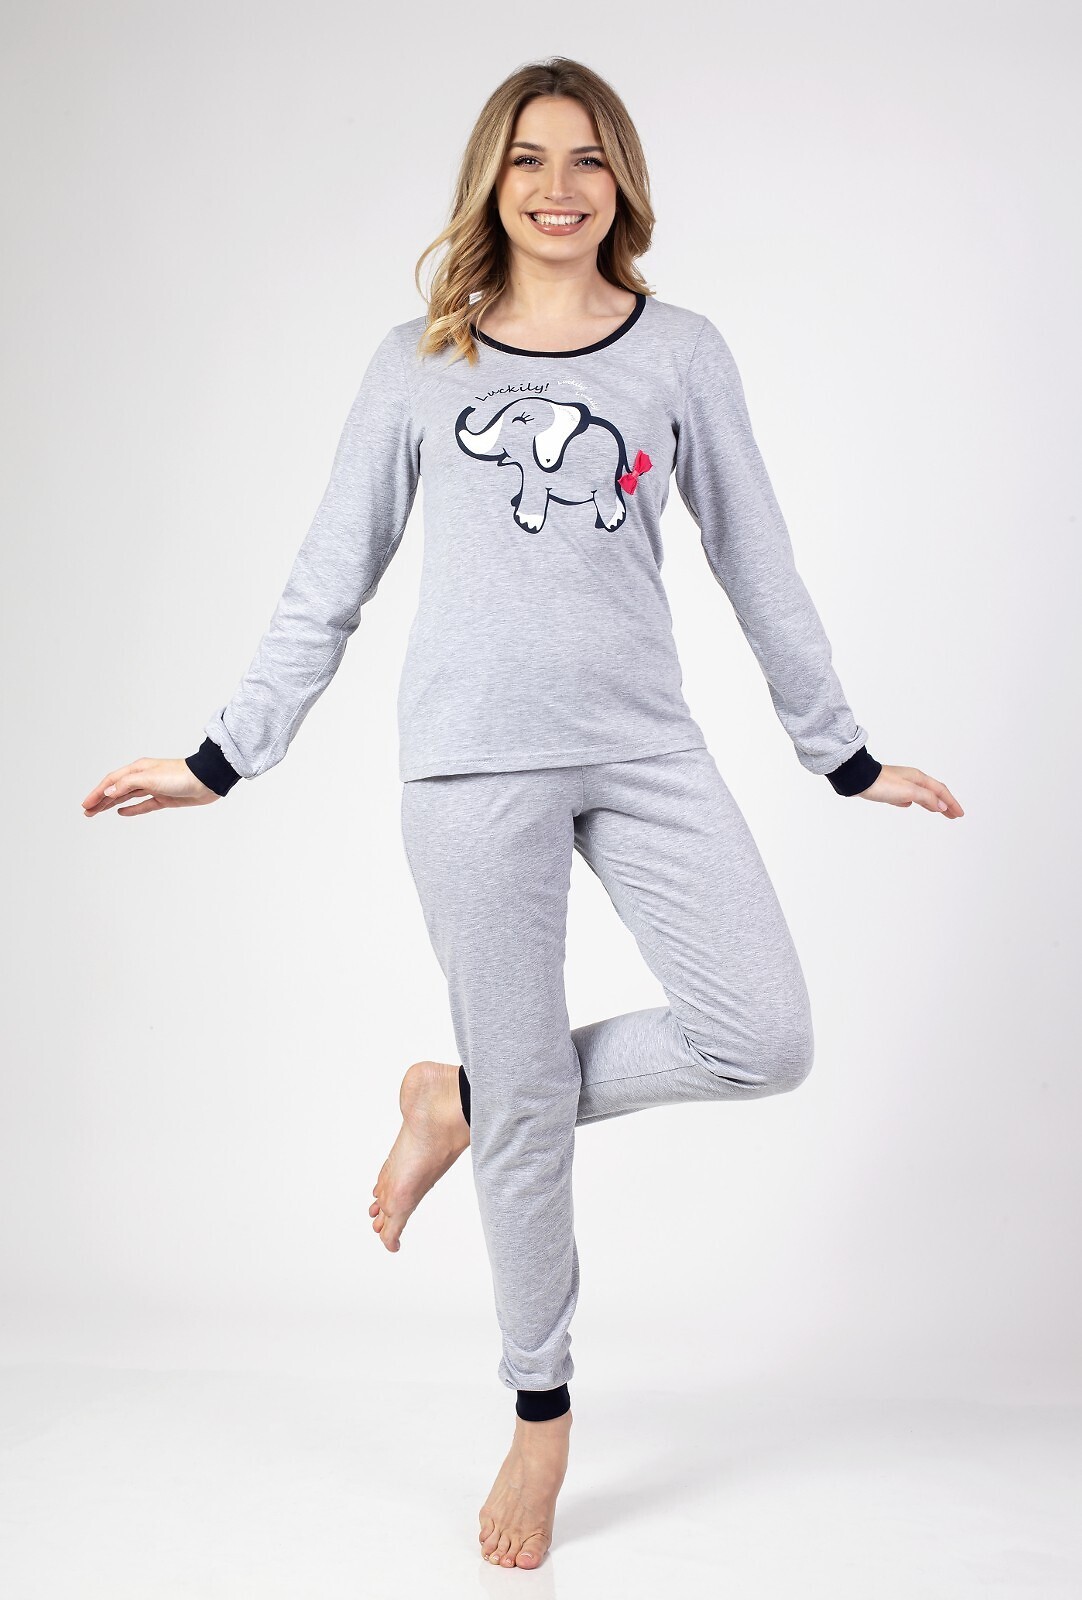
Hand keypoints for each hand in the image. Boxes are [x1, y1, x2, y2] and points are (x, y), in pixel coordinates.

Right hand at [81, 758, 220, 817]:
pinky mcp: (164, 799)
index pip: (111, 781)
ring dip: (111, 805)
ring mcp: (154, 788)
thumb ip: (127, 785)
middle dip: (100, 800)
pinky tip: (121, 812)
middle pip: (116, 790)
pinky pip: (143, 805)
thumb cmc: (180, 775)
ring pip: (126, 797)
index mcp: (138, 769)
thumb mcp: (150, 778)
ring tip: (97, 812)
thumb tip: (108, 792)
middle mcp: (144, 777)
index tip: (86, 804)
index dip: (97, 793)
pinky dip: (131, 809)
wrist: (206, 781)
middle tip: (86, 812)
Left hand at [857, 764, 962, 816]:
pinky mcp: (889, 790)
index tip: (960, 814)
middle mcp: (911, 780)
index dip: (952, 803)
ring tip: (938, 811)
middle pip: (933, 793)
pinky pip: (907, 797)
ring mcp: (900, 784)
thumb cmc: (882, 784)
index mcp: (918, 778)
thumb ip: (927, 798)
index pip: (941, 791)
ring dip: (932, 804)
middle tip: (955, 815)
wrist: (858, 779)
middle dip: (945, 804)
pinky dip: (914, 802)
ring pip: (921, 795)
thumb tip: (942, 806)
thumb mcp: (909, 792)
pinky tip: (909, 805)